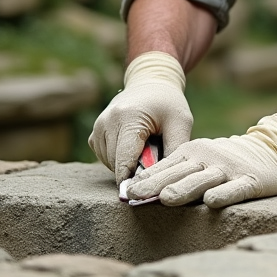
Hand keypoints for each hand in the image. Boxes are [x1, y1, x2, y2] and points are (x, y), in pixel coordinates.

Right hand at [89, 52, 192, 182]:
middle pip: (116, 164)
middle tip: (154, 166)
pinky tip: (134, 150)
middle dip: (134, 171)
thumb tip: (167, 180)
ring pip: (109, 163)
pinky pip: (104, 157)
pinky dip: (118, 160)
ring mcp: (98, 126)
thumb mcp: (180, 123)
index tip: (142, 195)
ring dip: (127, 166)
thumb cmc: (168, 103)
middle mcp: (107, 121)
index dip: (132, 180)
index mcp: (128, 118)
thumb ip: (175, 150)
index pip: (124, 159)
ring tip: (146, 151)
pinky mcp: (95, 133)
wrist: (150, 82)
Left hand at [127, 113, 276, 207]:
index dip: (146, 178)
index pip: (165, 165)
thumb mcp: (199, 158)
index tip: (126, 190)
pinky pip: (235, 189)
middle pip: (179, 172)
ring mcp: (229, 169)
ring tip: (165, 198)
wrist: (271, 150)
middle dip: (156, 184)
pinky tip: (211, 201)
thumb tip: (139, 188)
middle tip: (135, 195)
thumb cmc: (226, 159)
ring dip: (184, 188)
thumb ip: (175, 171)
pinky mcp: (250, 180)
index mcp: (193, 151)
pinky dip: (224, 194)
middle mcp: (208, 158)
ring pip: (204, 180)